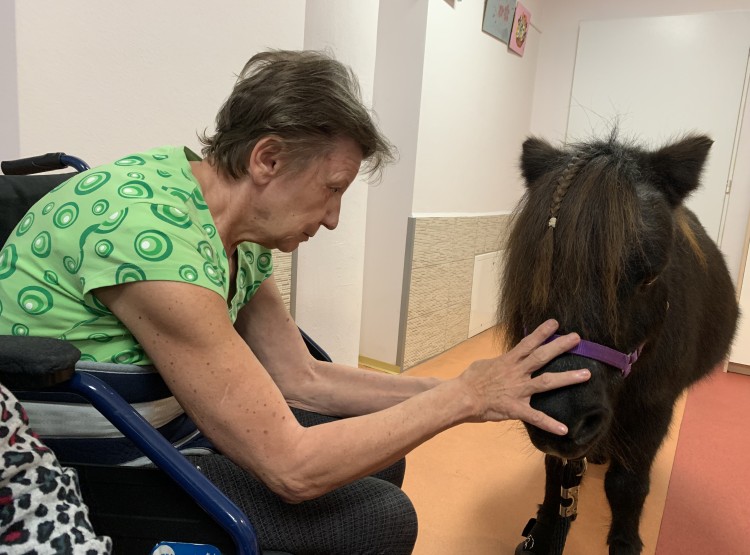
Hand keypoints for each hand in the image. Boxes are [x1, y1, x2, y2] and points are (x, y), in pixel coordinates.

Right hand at [458, 319, 589, 434]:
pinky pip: (536, 417)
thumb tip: (505, 360)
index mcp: (508, 360)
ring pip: (547, 382)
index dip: (542, 332)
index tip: (555, 323)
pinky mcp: (516, 408)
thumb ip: (499, 362)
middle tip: (577, 339)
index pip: (528, 342)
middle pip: (542, 356)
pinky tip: (564, 430)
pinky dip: (550, 423)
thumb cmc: (470, 380)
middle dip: (560, 346)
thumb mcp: (484, 364)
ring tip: (586, 374)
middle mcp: (517, 372)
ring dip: (568, 378)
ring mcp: (518, 390)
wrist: (462, 397)